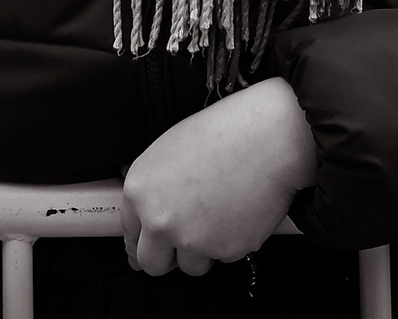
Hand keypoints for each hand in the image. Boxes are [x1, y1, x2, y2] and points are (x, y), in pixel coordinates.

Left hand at [120, 77, 316, 277]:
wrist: (268, 139)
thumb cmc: (224, 133)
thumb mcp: (171, 149)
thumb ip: (155, 187)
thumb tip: (149, 208)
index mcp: (139, 190)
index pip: (129, 233)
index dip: (141, 242)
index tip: (148, 248)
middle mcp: (159, 219)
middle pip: (152, 263)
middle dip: (167, 257)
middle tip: (184, 245)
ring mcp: (191, 239)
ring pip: (191, 265)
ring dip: (203, 250)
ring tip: (222, 214)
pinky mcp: (224, 250)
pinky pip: (224, 256)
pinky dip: (232, 241)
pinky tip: (241, 212)